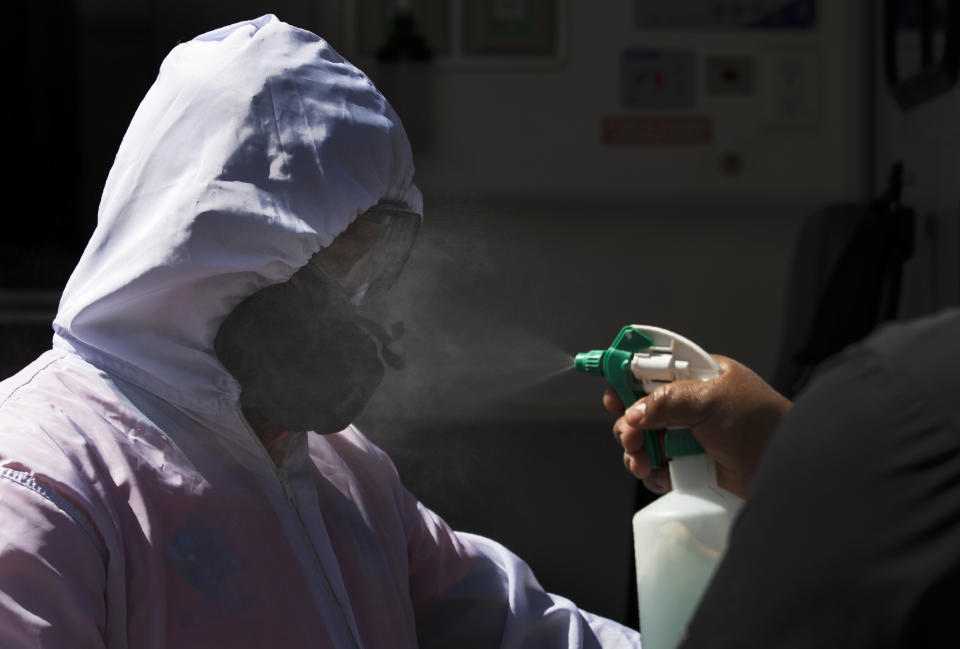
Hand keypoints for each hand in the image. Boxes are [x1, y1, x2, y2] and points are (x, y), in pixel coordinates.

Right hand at [606, 355, 791, 497]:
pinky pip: (655, 467)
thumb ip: (668, 401)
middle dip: (627, 423)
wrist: (783, 468)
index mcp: (694, 377)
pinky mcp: (687, 465)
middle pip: (638, 408)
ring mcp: (685, 436)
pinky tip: (659, 475)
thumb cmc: (760, 423)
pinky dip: (650, 473)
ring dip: (634, 450)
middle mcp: (687, 405)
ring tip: (642, 461)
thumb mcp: (712, 399)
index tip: (610, 392)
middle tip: (631, 436)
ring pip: (642, 440)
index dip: (625, 377)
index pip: (650, 369)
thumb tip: (633, 413)